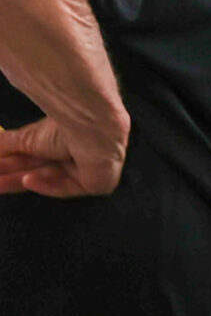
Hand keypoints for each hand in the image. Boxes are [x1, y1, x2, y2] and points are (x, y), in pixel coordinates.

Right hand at [0, 114, 126, 197]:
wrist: (91, 126)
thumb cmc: (61, 128)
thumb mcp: (26, 137)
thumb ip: (7, 144)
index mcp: (57, 141)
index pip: (30, 158)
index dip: (8, 166)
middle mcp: (71, 154)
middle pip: (38, 171)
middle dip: (11, 177)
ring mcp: (85, 169)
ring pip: (50, 180)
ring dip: (23, 181)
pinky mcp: (96, 183)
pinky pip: (67, 188)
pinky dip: (48, 185)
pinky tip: (29, 180)